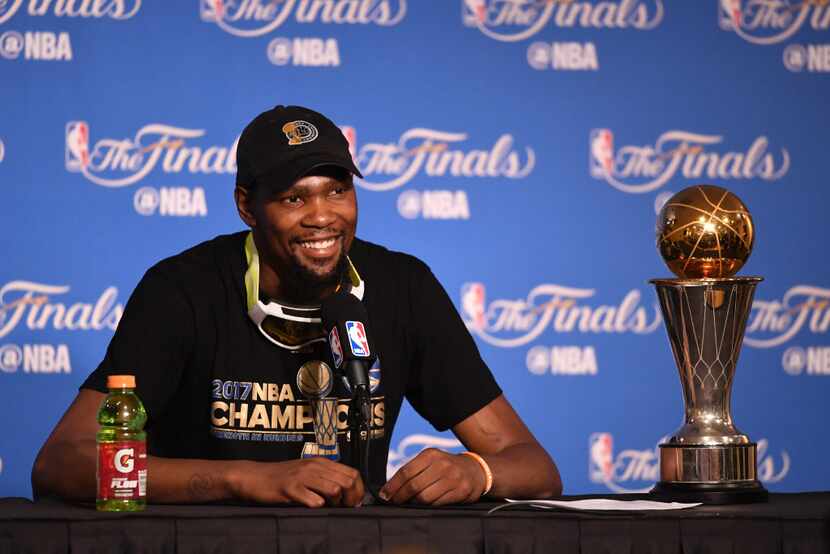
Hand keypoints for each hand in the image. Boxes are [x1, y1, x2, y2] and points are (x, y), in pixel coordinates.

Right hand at [230, 458, 364, 507]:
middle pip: (347, 482)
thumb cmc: (282, 477)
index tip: (354, 502)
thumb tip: (349, 494)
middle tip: (343, 508)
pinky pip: (313, 500)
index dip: (358, 490)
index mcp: (321, 462)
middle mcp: (314, 466)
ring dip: (334, 503)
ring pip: (333, 489)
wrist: (255, 476)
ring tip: (326, 506)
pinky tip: (310, 506)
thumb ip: (326, 479)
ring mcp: (302, 476)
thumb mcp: (308, 473)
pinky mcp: (290, 488)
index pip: (353, 473)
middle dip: (351, 499)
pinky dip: (316, 506)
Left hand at [379, 448, 485, 505]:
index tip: (384, 494)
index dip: (392, 485)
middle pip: (413, 485)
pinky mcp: (461, 491)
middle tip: (394, 502)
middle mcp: (442, 464)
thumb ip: (414, 470)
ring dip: (413, 503)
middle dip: (400, 497)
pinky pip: (437, 504)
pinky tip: (424, 506)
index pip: (406, 471)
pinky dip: (428, 507)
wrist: (476, 470)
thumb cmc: (447, 467)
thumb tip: (390, 486)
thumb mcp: (432, 460)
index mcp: (431, 454)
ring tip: (408, 504)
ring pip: (424, 497)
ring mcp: (452, 478)